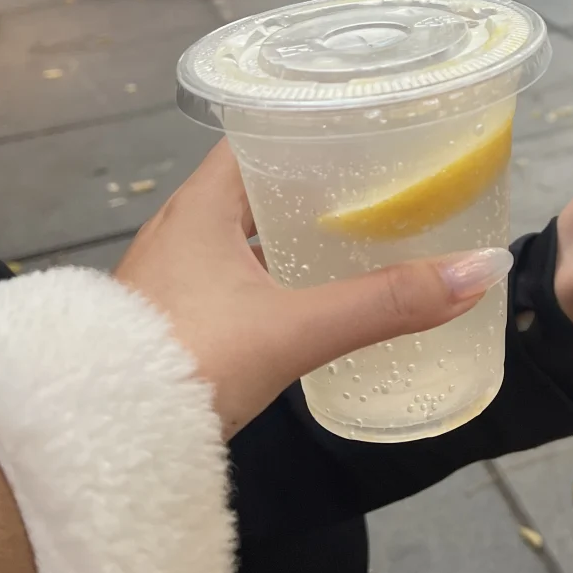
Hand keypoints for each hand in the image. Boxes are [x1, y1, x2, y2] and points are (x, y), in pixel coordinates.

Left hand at [115, 140, 512, 437]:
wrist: (95, 446)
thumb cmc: (185, 363)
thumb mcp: (294, 330)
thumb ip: (385, 304)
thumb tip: (477, 270)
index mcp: (201, 206)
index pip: (259, 135)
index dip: (311, 126)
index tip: (365, 128)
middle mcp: (182, 230)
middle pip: (258, 185)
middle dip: (317, 184)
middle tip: (381, 184)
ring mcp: (174, 277)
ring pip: (246, 237)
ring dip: (295, 235)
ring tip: (359, 239)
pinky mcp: (175, 320)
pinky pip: (235, 280)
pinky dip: (276, 279)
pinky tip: (311, 303)